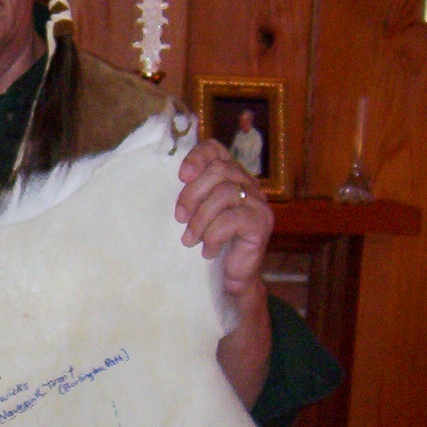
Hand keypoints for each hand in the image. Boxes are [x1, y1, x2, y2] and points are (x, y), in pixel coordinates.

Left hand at [175, 140, 272, 298]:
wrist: (233, 277)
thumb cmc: (211, 242)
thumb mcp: (196, 213)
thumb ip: (190, 194)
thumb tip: (164, 179)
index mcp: (232, 176)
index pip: (216, 150)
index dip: (197, 156)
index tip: (181, 176)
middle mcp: (249, 185)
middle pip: (219, 170)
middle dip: (192, 194)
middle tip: (179, 218)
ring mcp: (258, 204)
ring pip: (225, 194)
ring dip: (200, 219)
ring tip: (189, 240)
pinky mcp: (261, 224)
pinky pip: (232, 220)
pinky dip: (213, 236)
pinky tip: (208, 251)